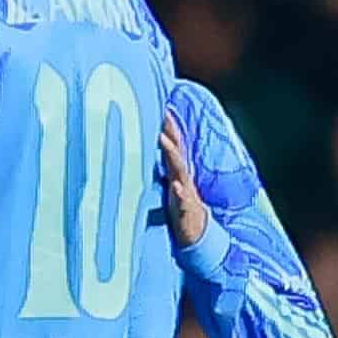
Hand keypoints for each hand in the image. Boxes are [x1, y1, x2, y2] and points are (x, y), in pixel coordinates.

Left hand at [158, 112, 212, 250]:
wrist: (196, 231)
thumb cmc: (178, 205)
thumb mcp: (168, 183)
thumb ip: (160, 168)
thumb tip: (140, 153)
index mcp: (176, 171)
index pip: (172, 144)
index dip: (167, 125)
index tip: (161, 105)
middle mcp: (182, 177)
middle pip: (176, 149)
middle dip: (170, 131)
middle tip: (162, 112)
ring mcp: (185, 191)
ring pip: (180, 169)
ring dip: (171, 153)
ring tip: (162, 139)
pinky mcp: (186, 209)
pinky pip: (184, 199)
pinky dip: (180, 191)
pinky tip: (175, 185)